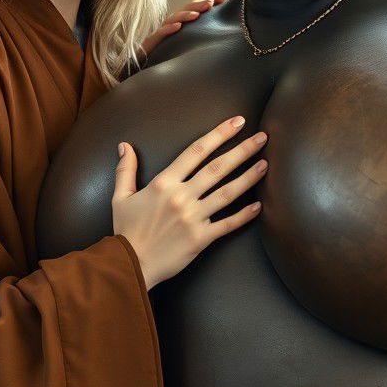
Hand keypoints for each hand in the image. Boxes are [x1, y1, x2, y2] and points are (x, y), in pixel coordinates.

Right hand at [112, 115, 266, 288]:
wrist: (129, 264)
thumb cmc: (126, 231)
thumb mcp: (121, 197)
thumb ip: (126, 170)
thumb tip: (125, 145)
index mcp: (163, 183)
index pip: (196, 151)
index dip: (219, 134)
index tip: (237, 123)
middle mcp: (181, 197)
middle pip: (217, 168)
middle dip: (242, 150)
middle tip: (262, 137)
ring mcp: (193, 218)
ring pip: (227, 193)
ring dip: (248, 177)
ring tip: (265, 164)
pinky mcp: (200, 239)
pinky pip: (227, 225)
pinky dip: (244, 216)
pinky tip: (259, 206)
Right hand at [138, 0, 228, 59]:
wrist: (148, 79)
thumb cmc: (170, 64)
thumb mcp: (192, 52)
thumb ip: (206, 41)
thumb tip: (229, 36)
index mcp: (183, 27)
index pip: (197, 9)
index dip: (210, 1)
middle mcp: (172, 28)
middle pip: (185, 11)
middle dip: (198, 5)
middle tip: (211, 3)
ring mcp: (160, 35)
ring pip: (173, 20)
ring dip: (185, 15)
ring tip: (197, 14)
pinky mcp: (150, 45)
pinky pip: (159, 35)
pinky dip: (168, 29)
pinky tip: (178, 27)